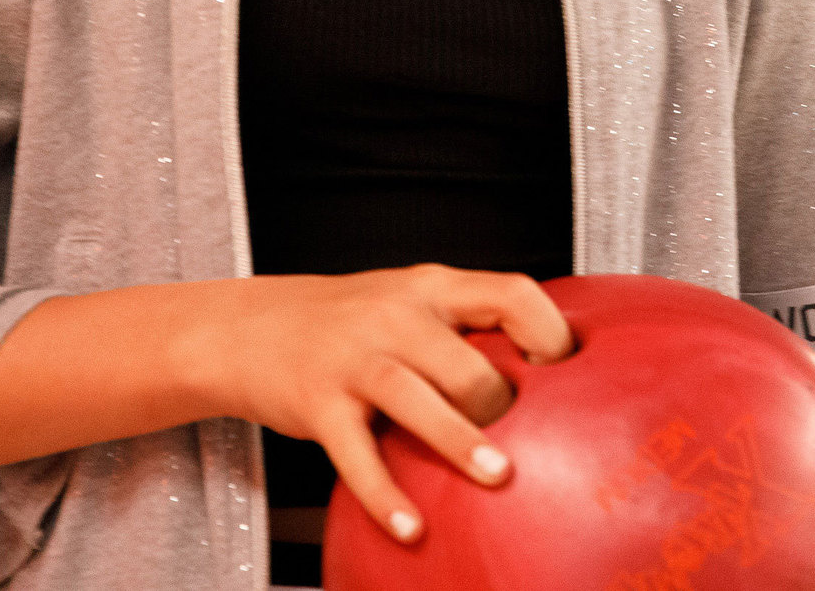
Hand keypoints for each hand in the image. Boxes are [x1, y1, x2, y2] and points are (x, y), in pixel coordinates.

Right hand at [191, 266, 570, 542]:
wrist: (245, 327)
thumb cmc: (344, 321)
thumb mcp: (406, 302)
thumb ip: (463, 328)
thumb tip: (543, 377)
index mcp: (429, 288)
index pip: (510, 293)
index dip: (549, 332)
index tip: (569, 373)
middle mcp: (393, 315)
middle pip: (465, 358)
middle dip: (502, 403)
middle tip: (527, 438)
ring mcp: (352, 359)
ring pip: (415, 397)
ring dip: (460, 440)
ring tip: (497, 476)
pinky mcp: (317, 403)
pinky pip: (356, 454)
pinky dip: (385, 494)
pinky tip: (410, 526)